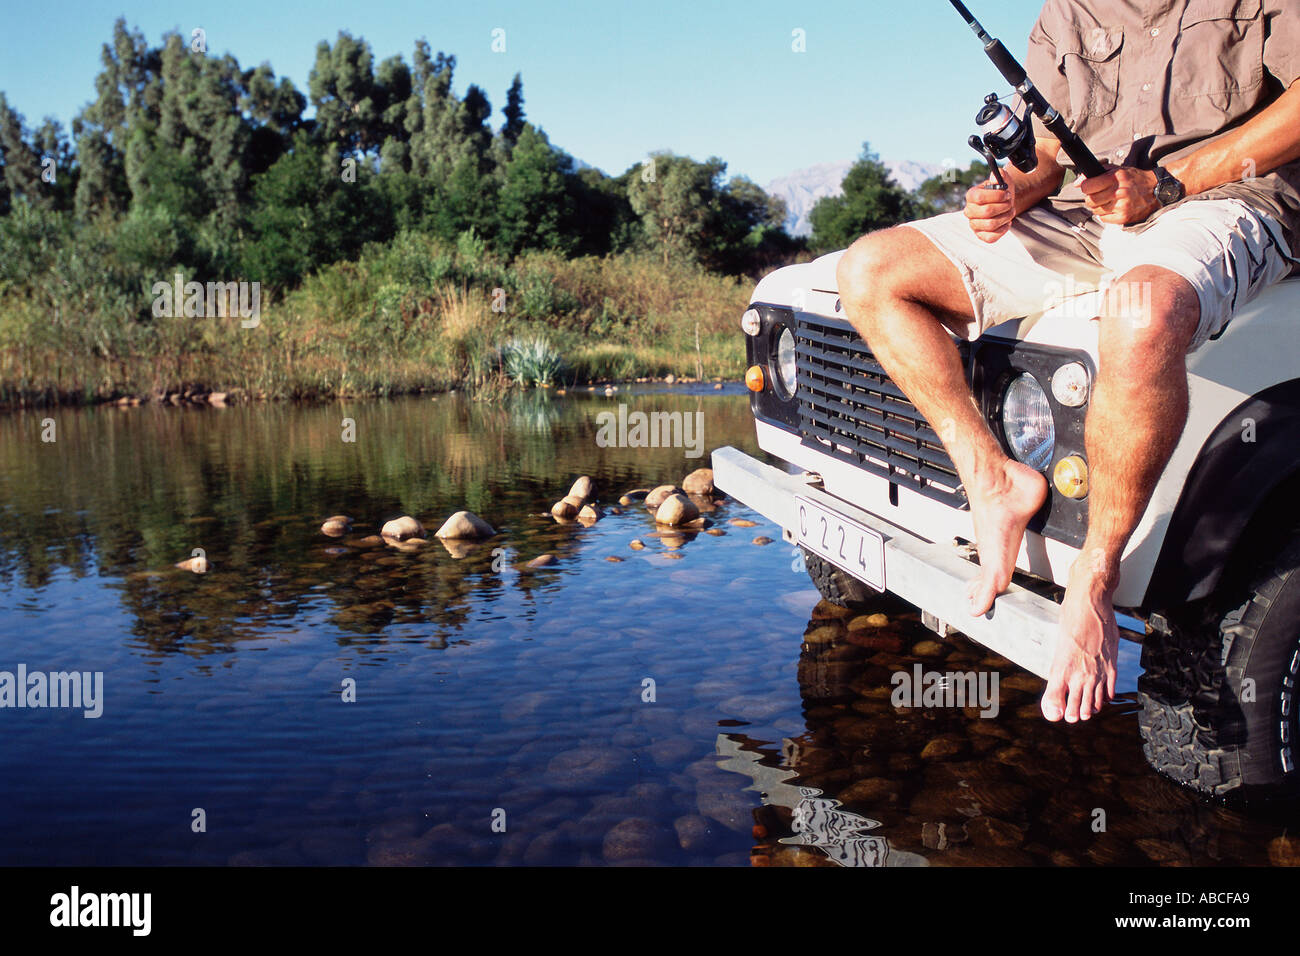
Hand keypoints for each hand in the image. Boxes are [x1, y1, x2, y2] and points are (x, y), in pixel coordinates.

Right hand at [964, 176, 1016, 243]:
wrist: (1004, 203)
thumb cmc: (1002, 191)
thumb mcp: (1003, 179)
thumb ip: (1000, 175)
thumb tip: (994, 177)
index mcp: (971, 195)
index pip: (980, 197)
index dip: (997, 196)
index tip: (1007, 194)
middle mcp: (969, 211)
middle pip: (987, 212)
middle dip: (1004, 207)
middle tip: (1009, 203)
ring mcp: (974, 224)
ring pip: (990, 225)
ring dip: (1006, 217)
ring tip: (1010, 212)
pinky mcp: (980, 235)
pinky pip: (991, 238)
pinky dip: (1002, 230)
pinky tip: (1006, 223)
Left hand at [1041, 555, 1119, 722]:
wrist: (1090, 602)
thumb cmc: (1070, 620)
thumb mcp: (1058, 647)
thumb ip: (1057, 675)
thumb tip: (1055, 694)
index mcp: (1062, 668)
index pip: (1057, 701)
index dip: (1057, 710)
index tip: (1059, 716)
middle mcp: (1080, 673)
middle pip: (1077, 705)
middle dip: (1075, 712)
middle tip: (1075, 716)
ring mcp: (1097, 670)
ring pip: (1094, 700)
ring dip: (1090, 707)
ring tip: (1088, 712)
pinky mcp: (1111, 664)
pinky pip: (1109, 688)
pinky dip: (1106, 696)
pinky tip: (1104, 698)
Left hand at [1079, 166, 1159, 224]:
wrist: (1157, 190)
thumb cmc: (1135, 179)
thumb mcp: (1118, 170)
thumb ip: (1096, 173)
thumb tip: (1077, 183)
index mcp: (1116, 178)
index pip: (1088, 186)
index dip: (1086, 187)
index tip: (1089, 187)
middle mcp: (1119, 192)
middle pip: (1090, 201)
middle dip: (1092, 198)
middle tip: (1100, 195)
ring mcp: (1121, 206)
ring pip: (1095, 210)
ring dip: (1099, 206)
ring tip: (1109, 201)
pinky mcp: (1124, 218)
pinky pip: (1103, 219)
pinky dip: (1105, 214)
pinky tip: (1114, 208)